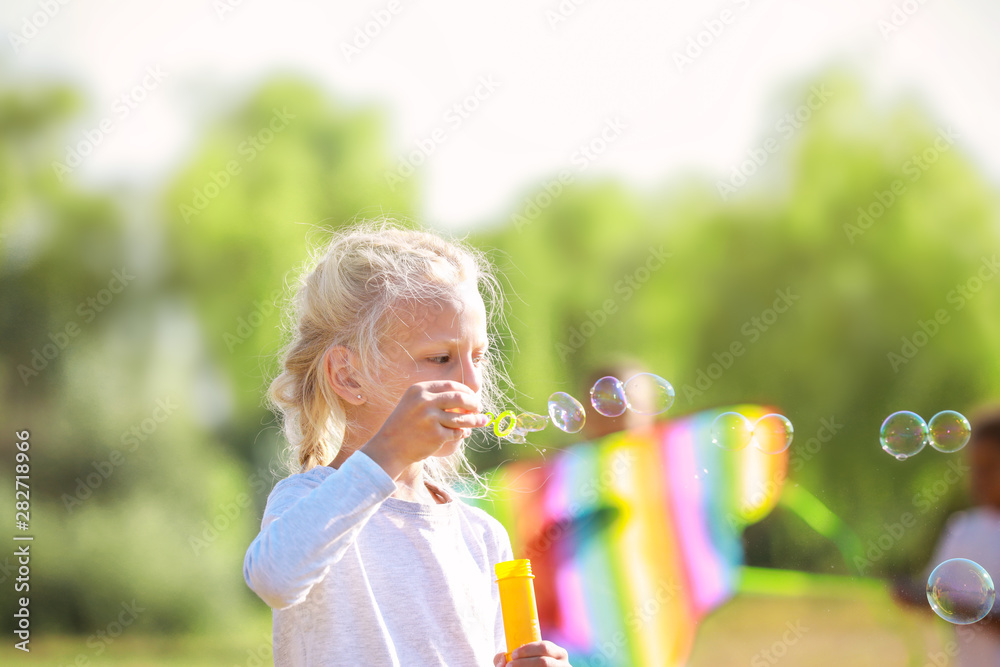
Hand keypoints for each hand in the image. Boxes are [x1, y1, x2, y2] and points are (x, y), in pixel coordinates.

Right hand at [361, 380, 486, 478]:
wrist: (389, 447)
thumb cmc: (405, 424)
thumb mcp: (415, 403)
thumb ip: (438, 398)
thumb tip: (468, 398)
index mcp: (420, 390)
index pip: (451, 385)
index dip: (466, 391)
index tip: (473, 397)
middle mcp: (425, 401)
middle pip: (460, 398)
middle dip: (474, 404)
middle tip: (479, 408)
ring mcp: (430, 418)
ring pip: (461, 418)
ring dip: (474, 421)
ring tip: (481, 422)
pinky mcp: (435, 435)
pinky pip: (456, 433)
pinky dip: (462, 434)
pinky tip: (462, 434)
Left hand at [493, 641, 570, 666]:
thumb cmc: (530, 666)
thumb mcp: (523, 659)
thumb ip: (507, 658)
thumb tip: (501, 660)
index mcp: (558, 654)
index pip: (545, 647)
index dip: (528, 650)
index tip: (513, 654)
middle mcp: (564, 665)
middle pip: (544, 662)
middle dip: (525, 663)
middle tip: (510, 665)